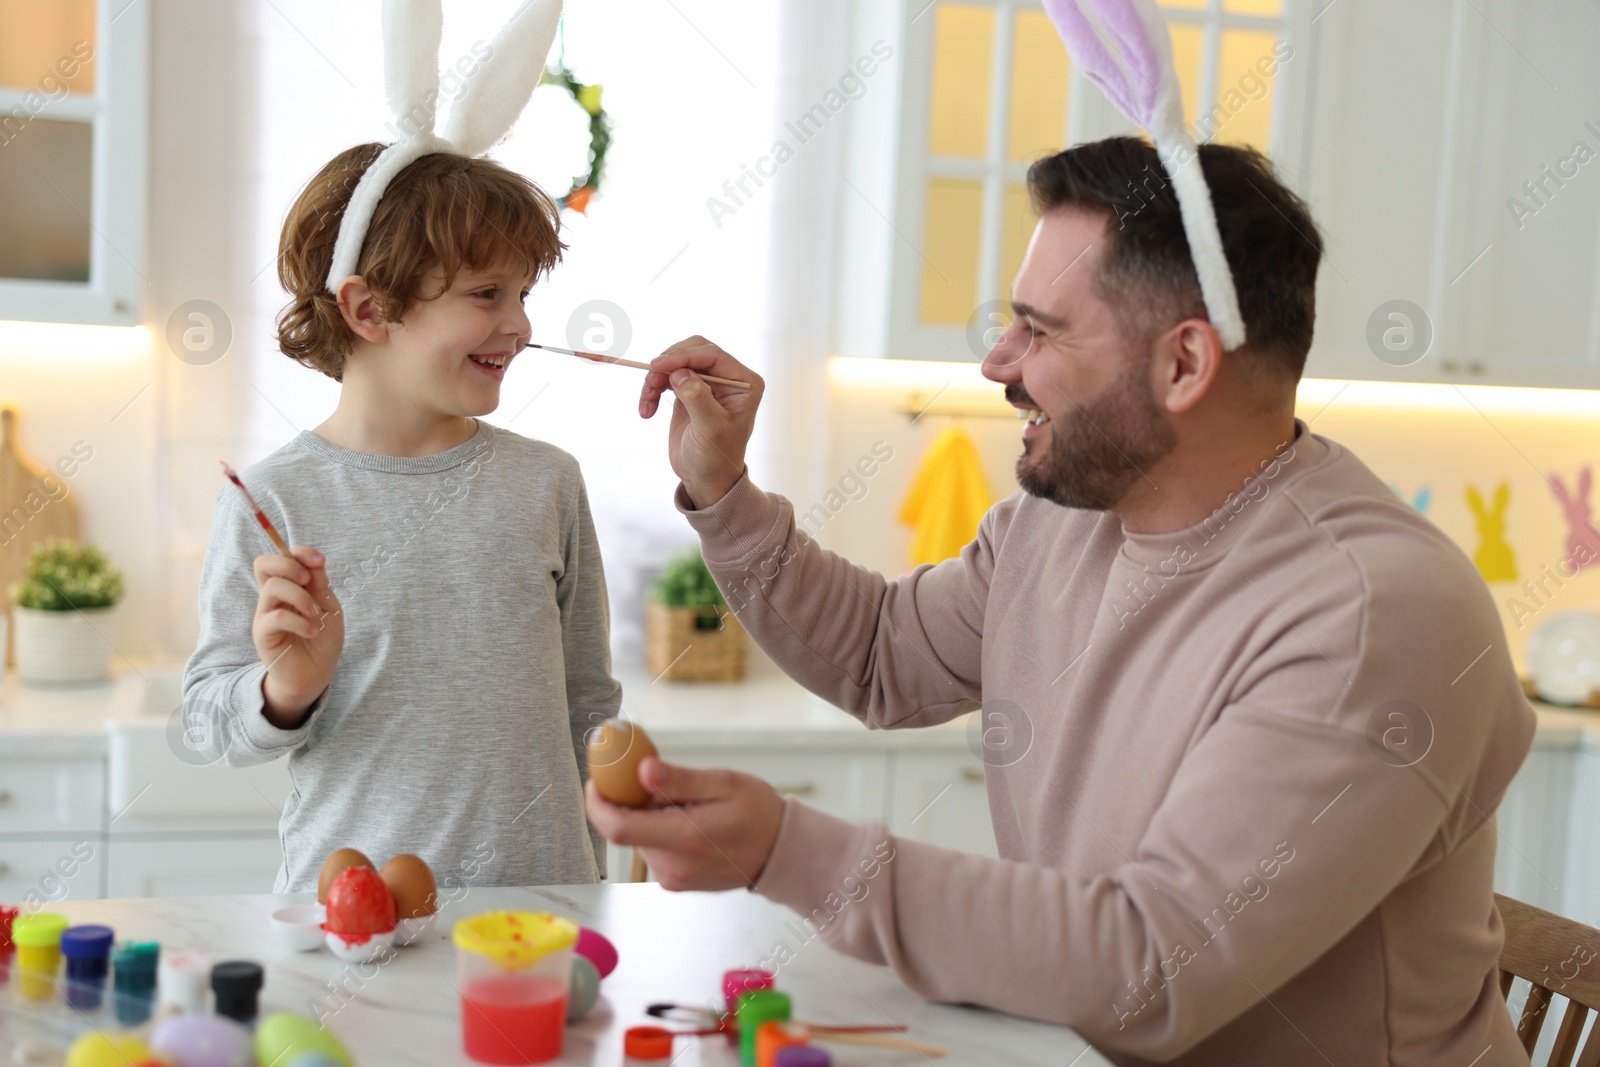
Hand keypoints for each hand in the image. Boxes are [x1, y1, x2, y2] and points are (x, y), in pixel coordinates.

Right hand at [251, 546, 343, 727]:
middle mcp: (273, 597)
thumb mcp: (329, 607)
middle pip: (263, 564)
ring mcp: (265, 614)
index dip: (299, 552)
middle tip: (308, 581)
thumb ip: (320, 584)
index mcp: (289, 586)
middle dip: (288, 565)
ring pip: (273, 588)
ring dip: (300, 597)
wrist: (316, 674)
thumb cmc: (322, 638)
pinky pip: (275, 617)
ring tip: (316, 614)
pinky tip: (312, 632)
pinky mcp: (263, 634)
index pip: (281, 557)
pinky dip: (299, 622)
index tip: (319, 561)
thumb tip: (314, 559)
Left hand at [584, 757, 785, 890]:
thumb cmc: (757, 813)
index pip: (619, 828)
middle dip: (629, 803)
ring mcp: (673, 878)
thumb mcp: (725, 784)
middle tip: (653, 780)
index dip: (598, 804)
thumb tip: (643, 771)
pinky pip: (653, 850)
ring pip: (640, 839)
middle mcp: (673, 865)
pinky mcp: (675, 882)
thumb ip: (681, 780)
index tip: (596, 782)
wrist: (781, 852)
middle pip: (627, 831)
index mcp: (684, 838)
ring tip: (685, 804)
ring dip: (648, 817)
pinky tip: (687, 821)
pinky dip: (659, 831)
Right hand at [639, 336, 763, 508]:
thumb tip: (680, 373)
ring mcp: (707, 383)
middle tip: (650, 381)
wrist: (706, 479)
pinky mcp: (689, 390)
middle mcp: (728, 378)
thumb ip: (698, 398)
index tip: (658, 366)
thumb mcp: (710, 430)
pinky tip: (647, 409)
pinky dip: (653, 389)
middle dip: (668, 364)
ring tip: (646, 402)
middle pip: (692, 351)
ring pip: (676, 363)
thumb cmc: (716, 458)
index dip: (683, 356)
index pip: (711, 355)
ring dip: (656, 378)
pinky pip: (667, 377)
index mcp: (744, 383)